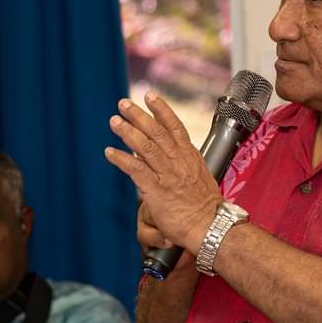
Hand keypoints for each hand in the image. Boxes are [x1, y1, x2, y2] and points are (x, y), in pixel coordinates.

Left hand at [105, 93, 221, 252]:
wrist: (211, 226)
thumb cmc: (206, 208)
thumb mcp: (199, 178)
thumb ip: (181, 165)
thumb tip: (161, 155)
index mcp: (190, 157)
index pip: (175, 127)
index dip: (162, 110)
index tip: (150, 96)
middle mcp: (179, 162)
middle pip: (157, 132)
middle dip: (138, 115)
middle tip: (123, 104)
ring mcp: (168, 175)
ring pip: (145, 147)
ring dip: (128, 132)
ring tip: (115, 121)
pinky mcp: (156, 190)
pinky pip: (136, 170)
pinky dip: (121, 159)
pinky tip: (110, 152)